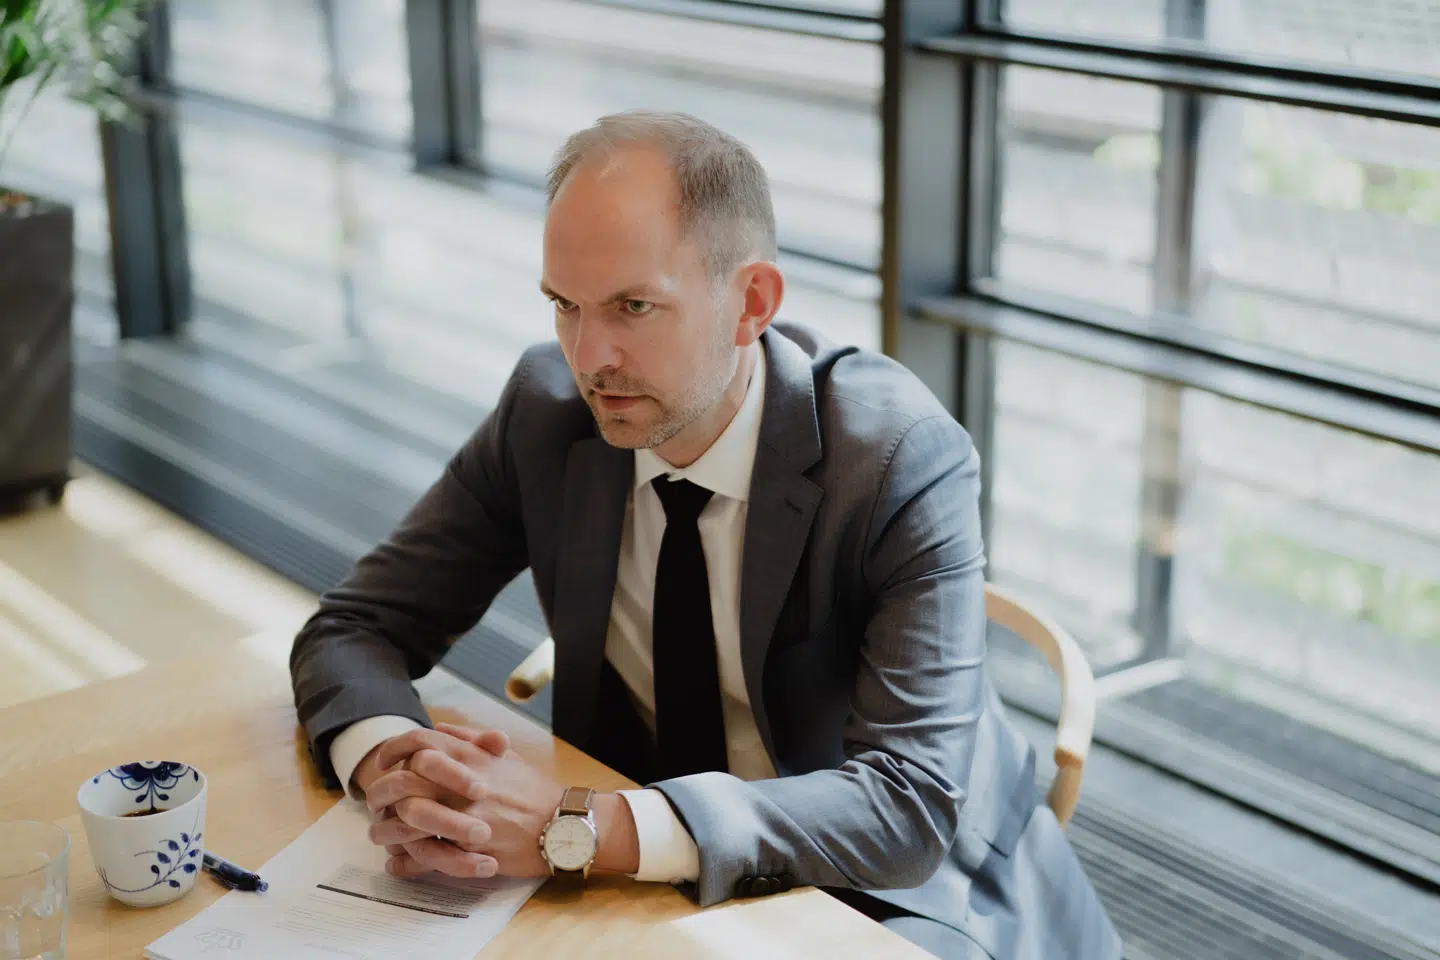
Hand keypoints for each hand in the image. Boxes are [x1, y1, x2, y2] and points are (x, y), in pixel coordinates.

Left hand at [372, 723, 564, 878]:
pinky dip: (406, 862)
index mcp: (472, 757)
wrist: (563, 825)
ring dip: (386, 829)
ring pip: (406, 821)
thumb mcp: (506, 756)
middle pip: (403, 780)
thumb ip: (471, 740)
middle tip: (375, 800)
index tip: (385, 761)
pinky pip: (425, 856)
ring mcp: (464, 816)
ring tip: (380, 834)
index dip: (394, 749)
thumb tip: (438, 728)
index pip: (419, 742)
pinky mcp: (468, 849)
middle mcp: (464, 783)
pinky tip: (397, 863)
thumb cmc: (534, 791)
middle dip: (381, 791)